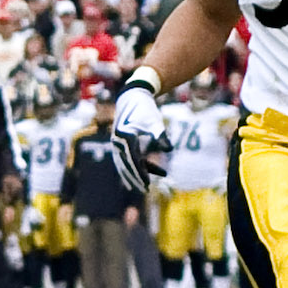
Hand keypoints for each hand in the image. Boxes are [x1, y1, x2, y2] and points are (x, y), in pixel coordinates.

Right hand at [107, 71, 164, 202]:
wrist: (132, 97)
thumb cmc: (145, 108)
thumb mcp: (154, 121)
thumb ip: (161, 135)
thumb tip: (169, 149)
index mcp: (125, 137)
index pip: (133, 161)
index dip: (140, 174)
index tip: (147, 184)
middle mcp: (118, 142)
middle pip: (126, 165)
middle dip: (135, 178)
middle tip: (145, 190)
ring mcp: (117, 143)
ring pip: (125, 163)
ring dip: (134, 174)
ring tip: (144, 185)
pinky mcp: (120, 142)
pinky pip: (126, 158)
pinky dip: (135, 165)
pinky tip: (146, 171)